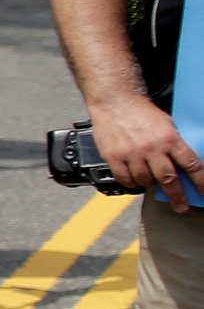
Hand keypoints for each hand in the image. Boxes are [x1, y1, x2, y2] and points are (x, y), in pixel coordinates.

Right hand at [90, 93, 203, 208]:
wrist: (115, 100)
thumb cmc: (142, 112)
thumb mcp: (166, 124)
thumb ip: (174, 144)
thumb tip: (183, 165)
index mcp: (170, 138)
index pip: (192, 165)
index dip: (200, 182)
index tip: (203, 193)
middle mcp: (152, 148)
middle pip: (169, 180)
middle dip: (178, 197)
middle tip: (182, 207)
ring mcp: (132, 153)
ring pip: (146, 181)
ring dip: (151, 185)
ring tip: (151, 182)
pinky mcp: (114, 157)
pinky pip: (125, 179)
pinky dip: (132, 183)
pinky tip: (135, 180)